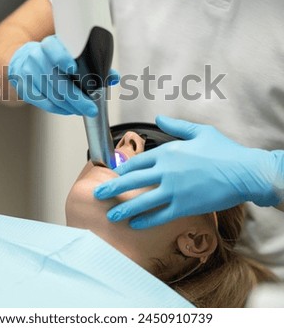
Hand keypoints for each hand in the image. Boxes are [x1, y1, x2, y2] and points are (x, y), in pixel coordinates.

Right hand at [8, 35, 119, 115]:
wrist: (24, 58)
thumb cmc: (54, 56)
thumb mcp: (71, 52)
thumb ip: (93, 63)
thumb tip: (114, 77)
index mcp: (49, 44)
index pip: (52, 48)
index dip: (62, 57)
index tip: (73, 68)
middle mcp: (35, 56)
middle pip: (56, 79)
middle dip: (76, 97)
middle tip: (91, 108)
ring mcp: (26, 73)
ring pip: (51, 94)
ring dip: (70, 106)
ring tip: (83, 111)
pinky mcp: (23, 88)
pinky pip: (43, 102)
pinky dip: (59, 109)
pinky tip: (69, 110)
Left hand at [94, 115, 283, 228]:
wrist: (244, 171)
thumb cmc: (224, 151)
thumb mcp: (199, 132)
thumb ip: (176, 126)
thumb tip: (160, 118)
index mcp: (168, 151)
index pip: (138, 161)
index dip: (123, 169)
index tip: (112, 173)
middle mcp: (166, 171)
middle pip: (133, 180)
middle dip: (113, 187)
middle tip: (98, 193)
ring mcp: (174, 190)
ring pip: (142, 201)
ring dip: (124, 208)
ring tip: (111, 215)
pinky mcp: (184, 206)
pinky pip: (160, 215)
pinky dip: (146, 220)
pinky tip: (135, 224)